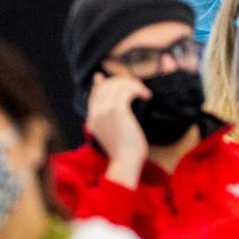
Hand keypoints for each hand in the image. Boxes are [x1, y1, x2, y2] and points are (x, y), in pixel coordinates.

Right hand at [85, 72, 150, 187]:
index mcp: (92, 120)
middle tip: (137, 86)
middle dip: (122, 82)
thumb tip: (118, 109)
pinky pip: (127, 90)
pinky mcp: (117, 110)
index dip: (100, 84)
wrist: (125, 162)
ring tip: (144, 92)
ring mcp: (104, 110)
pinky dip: (138, 89)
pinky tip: (146, 95)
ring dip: (133, 84)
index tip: (103, 76)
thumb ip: (110, 122)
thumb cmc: (125, 152)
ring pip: (117, 85)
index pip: (94, 95)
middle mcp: (95, 113)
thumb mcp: (113, 135)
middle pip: (106, 86)